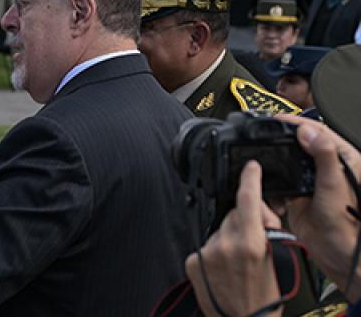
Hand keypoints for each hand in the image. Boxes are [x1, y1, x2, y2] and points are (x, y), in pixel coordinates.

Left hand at [186, 161, 282, 316]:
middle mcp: (225, 245)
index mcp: (251, 244)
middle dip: (243, 221)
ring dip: (227, 238)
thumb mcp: (274, 261)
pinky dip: (213, 251)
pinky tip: (222, 267)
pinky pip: (205, 245)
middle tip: (251, 240)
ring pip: (218, 230)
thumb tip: (258, 216)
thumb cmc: (263, 298)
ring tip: (236, 261)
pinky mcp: (192, 262)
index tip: (250, 168)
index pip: (246, 200)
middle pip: (232, 214)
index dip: (249, 179)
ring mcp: (206, 253)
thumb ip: (264, 234)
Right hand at [276, 114, 360, 301]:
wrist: (337, 255)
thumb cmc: (346, 226)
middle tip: (264, 135)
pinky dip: (271, 186)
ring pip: (287, 163)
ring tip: (264, 160)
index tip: (279, 119)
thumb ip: (323, 157)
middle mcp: (327, 169)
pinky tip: (271, 190)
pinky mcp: (298, 196)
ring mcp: (311, 182)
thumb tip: (309, 132)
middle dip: (282, 142)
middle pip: (300, 145)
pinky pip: (280, 183)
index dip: (298, 124)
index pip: (319, 133)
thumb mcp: (333, 186)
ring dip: (275, 166)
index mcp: (343, 160)